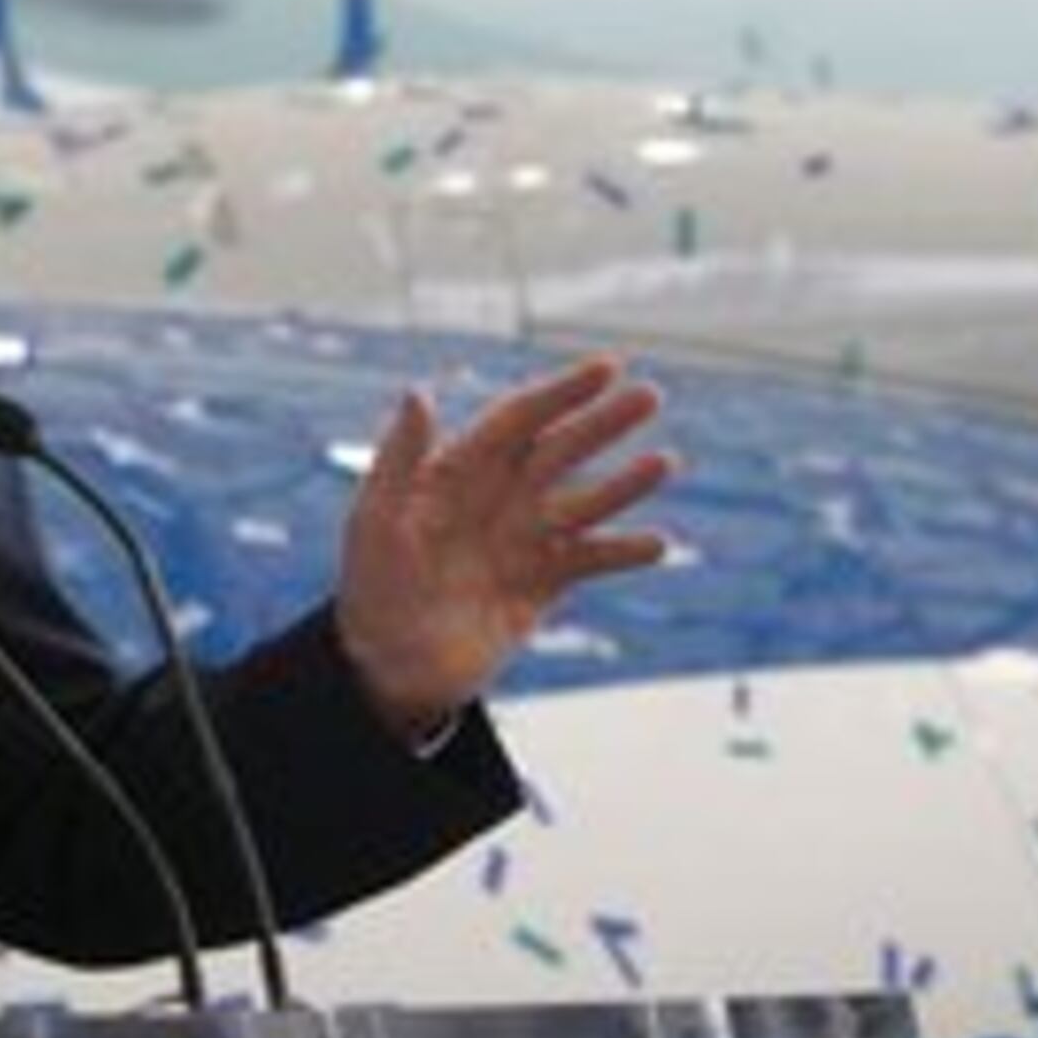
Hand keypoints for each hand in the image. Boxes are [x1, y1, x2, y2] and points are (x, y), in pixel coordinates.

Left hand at [334, 353, 673, 741]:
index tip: (606, 367)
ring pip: (585, 501)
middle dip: (604, 423)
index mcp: (460, 470)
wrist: (389, 670)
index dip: (560, 392)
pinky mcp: (541, 585)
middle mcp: (499, 497)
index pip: (518, 419)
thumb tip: (418, 390)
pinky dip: (623, 551)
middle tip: (650, 396)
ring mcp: (524, 540)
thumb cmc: (373, 586)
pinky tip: (656, 543)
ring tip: (664, 463)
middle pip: (561, 450)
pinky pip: (590, 560)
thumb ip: (400, 457)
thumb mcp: (378, 520)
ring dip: (624, 483)